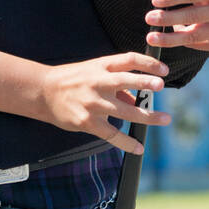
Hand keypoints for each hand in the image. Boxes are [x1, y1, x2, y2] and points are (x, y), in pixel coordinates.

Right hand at [40, 52, 170, 154]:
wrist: (43, 92)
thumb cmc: (72, 80)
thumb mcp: (94, 73)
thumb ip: (117, 84)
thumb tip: (140, 98)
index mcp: (101, 66)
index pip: (128, 59)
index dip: (147, 63)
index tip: (164, 69)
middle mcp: (98, 82)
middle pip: (125, 81)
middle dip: (144, 83)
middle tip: (161, 86)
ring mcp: (93, 103)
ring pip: (124, 110)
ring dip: (147, 116)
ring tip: (164, 118)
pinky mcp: (88, 122)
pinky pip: (111, 134)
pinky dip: (126, 142)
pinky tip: (138, 148)